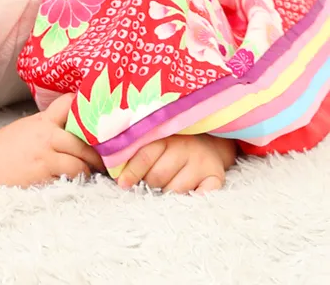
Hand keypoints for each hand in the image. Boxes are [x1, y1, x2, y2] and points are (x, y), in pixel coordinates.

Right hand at [0, 93, 106, 187]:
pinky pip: (68, 180)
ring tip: (92, 174)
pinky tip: (77, 183)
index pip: (70, 104)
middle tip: (106, 159)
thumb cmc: (11, 144)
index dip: (87, 108)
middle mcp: (47, 136)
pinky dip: (76, 182)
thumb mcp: (32, 125)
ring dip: (88, 170)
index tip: (101, 118)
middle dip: (98, 153)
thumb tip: (81, 122)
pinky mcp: (42, 176)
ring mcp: (45, 157)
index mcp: (45, 120)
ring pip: (80, 164)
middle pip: (83, 141)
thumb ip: (53, 122)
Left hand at [117, 134, 237, 194]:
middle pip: (158, 176)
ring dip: (168, 194)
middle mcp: (185, 147)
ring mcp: (202, 162)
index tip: (122, 184)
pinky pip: (205, 194)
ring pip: (176, 189)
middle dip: (150, 184)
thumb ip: (137, 153)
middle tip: (150, 184)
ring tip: (166, 189)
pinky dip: (195, 199)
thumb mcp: (155, 141)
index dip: (132, 171)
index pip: (145, 156)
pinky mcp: (217, 176)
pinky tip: (187, 199)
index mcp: (165, 137)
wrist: (207, 143)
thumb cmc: (171, 146)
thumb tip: (118, 177)